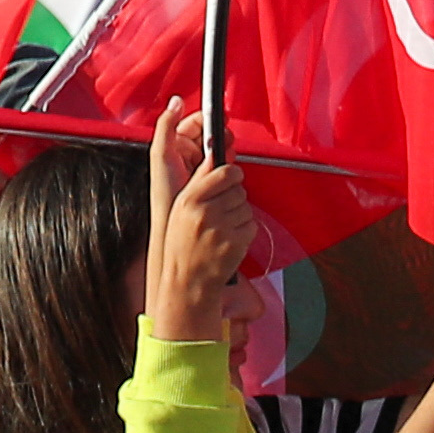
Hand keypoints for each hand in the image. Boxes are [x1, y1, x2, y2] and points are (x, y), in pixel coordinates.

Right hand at [140, 100, 256, 341]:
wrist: (188, 280)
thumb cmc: (183, 242)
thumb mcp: (181, 208)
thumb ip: (199, 181)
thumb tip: (214, 152)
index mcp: (190, 199)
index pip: (224, 172)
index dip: (232, 174)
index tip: (232, 178)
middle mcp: (205, 212)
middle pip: (238, 189)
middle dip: (234, 197)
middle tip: (222, 211)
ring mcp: (222, 229)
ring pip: (246, 206)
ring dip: (239, 214)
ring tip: (223, 228)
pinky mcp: (236, 243)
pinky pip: (251, 224)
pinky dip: (245, 230)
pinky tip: (229, 239)